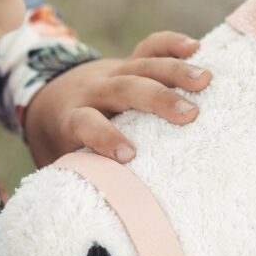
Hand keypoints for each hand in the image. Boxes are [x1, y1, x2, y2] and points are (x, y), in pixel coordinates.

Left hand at [21, 31, 211, 168]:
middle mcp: (93, 90)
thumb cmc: (63, 141)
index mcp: (71, 117)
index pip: (85, 123)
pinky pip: (148, 47)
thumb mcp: (62, 158)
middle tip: (189, 114)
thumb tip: (109, 211)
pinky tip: (195, 47)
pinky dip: (171, 44)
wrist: (51, 98)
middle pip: (123, 88)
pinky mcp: (128, 63)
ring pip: (142, 66)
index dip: (104, 137)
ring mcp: (112, 73)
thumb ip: (82, 174)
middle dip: (157, 99)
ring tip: (205, 80)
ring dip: (175, 71)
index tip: (129, 156)